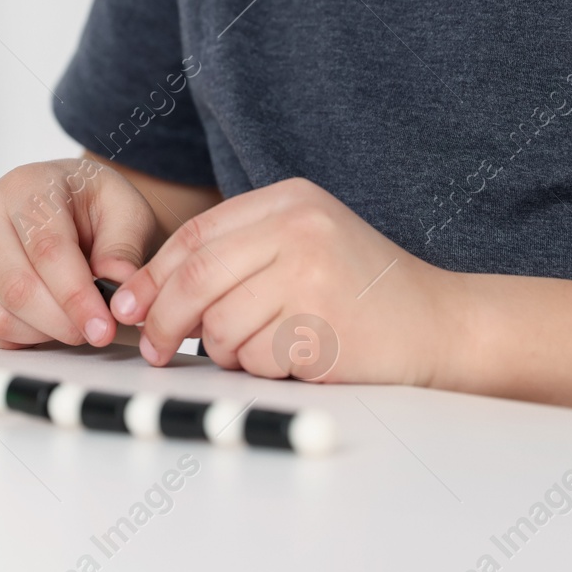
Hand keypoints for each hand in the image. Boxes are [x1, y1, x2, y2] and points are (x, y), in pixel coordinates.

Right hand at [0, 157, 157, 348]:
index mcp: (26, 187)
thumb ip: (124, 248)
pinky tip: (51, 322)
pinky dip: (25, 337)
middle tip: (98, 331)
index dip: (76, 296)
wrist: (68, 200)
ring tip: (76, 321)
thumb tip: (118, 288)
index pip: (46, 250)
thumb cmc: (94, 204)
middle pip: (17, 287)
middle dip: (63, 322)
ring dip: (45, 332)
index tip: (104, 327)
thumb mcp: (127, 211)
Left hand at [109, 178, 471, 384]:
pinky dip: (262, 370)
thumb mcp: (300, 248)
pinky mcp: (322, 325)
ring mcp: (312, 274)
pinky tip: (295, 360)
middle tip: (155, 349)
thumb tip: (146, 296)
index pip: (194, 235)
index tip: (132, 307)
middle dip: (164, 322)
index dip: (153, 277)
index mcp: (289, 201)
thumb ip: (233, 258)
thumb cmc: (360, 294)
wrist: (440, 324)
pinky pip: (255, 358)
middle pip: (196, 279)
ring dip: (225, 352)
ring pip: (220, 325)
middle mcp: (300, 228)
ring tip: (264, 348)